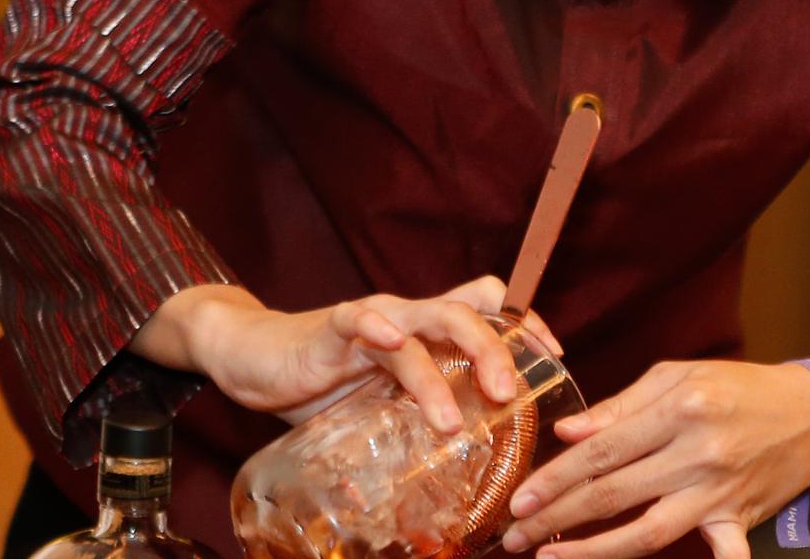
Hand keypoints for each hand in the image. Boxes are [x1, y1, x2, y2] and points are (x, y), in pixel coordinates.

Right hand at [133, 276, 563, 432]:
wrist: (254, 357)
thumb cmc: (324, 382)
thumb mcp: (380, 405)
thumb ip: (409, 435)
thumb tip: (436, 499)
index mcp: (427, 333)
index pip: (489, 309)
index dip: (526, 323)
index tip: (555, 355)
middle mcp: (408, 318)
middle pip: (466, 315)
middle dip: (496, 351)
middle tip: (508, 396)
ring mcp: (373, 320)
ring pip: (423, 323)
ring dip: (442, 372)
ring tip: (452, 419)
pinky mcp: (332, 327)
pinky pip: (358, 318)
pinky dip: (376, 327)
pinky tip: (391, 342)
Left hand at [500, 360, 809, 558]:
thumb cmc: (738, 387)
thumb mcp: (676, 377)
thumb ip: (620, 407)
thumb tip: (568, 432)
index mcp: (677, 408)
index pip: (601, 449)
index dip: (555, 476)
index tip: (520, 497)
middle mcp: (697, 452)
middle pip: (613, 493)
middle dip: (557, 515)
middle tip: (516, 534)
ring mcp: (720, 491)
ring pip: (647, 532)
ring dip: (595, 550)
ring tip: (552, 556)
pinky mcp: (741, 518)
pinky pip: (724, 553)